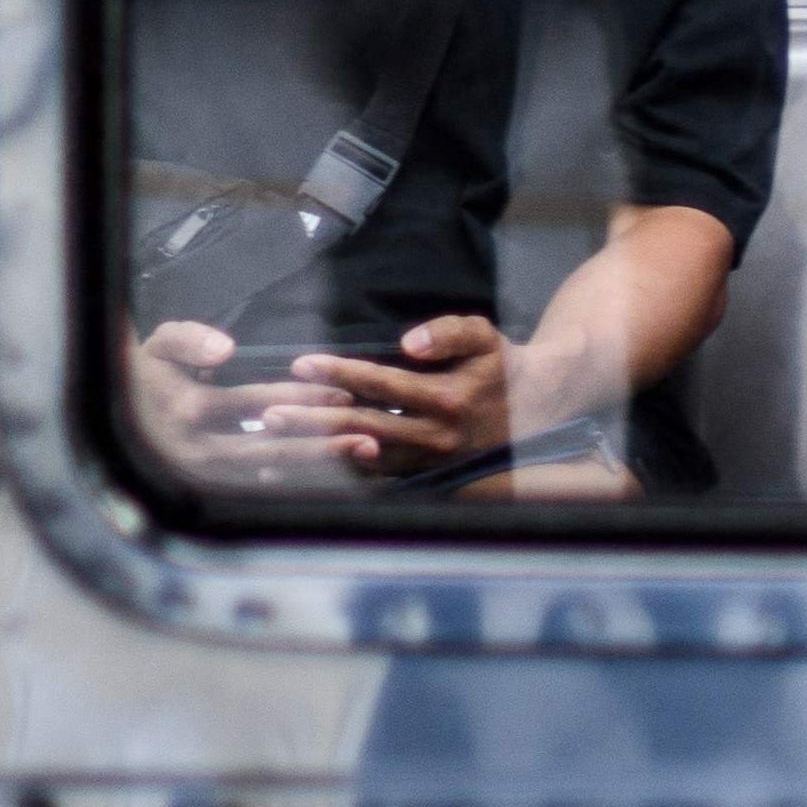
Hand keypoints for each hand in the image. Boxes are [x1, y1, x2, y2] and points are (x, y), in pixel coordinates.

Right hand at [124, 316, 383, 494]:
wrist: (109, 415)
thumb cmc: (146, 373)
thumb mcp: (159, 345)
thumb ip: (190, 339)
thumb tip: (225, 350)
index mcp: (189, 410)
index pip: (258, 403)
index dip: (303, 397)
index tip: (343, 394)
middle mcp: (197, 451)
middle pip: (271, 449)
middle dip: (323, 444)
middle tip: (369, 439)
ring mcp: (203, 478)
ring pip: (270, 477)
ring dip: (318, 469)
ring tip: (361, 460)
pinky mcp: (208, 495)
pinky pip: (260, 492)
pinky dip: (298, 486)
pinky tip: (333, 481)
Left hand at [273, 312, 508, 477]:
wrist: (536, 405)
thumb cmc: (501, 363)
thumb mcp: (483, 334)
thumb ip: (448, 332)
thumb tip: (408, 343)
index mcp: (447, 401)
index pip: (382, 385)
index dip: (339, 373)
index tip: (301, 364)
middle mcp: (435, 438)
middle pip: (362, 427)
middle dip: (313, 419)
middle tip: (269, 412)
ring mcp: (429, 462)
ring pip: (363, 457)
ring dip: (318, 448)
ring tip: (278, 441)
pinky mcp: (425, 474)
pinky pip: (376, 474)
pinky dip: (339, 469)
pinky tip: (306, 464)